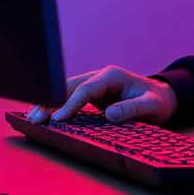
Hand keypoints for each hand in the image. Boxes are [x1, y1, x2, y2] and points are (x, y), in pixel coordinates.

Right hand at [26, 65, 177, 124]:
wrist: (161, 97)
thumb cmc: (157, 101)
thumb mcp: (151, 106)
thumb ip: (132, 109)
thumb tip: (109, 115)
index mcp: (112, 75)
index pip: (86, 89)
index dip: (71, 103)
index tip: (58, 119)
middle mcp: (100, 77)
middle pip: (70, 87)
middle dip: (51, 101)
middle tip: (35, 119)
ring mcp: (94, 84)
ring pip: (66, 91)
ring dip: (49, 104)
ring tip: (32, 119)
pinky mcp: (91, 94)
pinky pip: (70, 98)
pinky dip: (56, 106)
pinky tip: (43, 116)